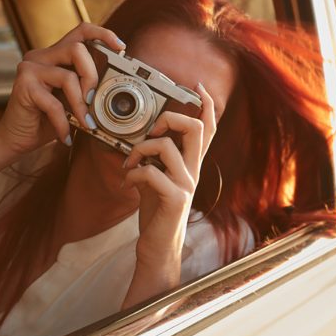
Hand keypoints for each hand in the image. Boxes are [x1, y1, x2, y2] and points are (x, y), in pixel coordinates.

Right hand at [0, 23, 125, 155]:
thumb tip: (113, 90)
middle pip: (77, 50)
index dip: (102, 34)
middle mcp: (41, 56)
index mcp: (55, 55)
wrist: (17, 139)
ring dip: (81, 106)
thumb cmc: (47, 120)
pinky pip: (54, 103)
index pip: (80, 32)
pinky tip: (66, 136)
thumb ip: (87, 89)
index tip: (121, 47)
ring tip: (85, 124)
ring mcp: (30, 68)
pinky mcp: (23, 85)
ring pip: (68, 76)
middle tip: (94, 101)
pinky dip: (64, 123)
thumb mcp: (73, 102)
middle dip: (92, 77)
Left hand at [122, 83, 216, 284]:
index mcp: (191, 164)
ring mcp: (186, 185)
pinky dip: (132, 174)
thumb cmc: (155, 213)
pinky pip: (151, 173)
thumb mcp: (155, 180)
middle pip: (196, 129)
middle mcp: (194, 172)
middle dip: (171, 118)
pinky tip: (127, 182)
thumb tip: (141, 140)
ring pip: (166, 147)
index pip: (207, 129)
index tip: (198, 87)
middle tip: (153, 128)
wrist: (157, 248)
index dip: (206, 105)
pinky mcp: (175, 199)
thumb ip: (154, 160)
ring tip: (129, 163)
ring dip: (139, 149)